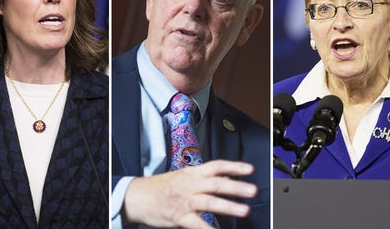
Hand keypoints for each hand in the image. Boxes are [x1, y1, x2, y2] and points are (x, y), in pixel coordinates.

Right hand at [122, 160, 256, 228]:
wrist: (137, 196)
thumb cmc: (160, 187)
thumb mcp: (182, 176)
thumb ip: (202, 178)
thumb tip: (224, 178)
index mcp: (192, 173)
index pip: (216, 166)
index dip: (233, 167)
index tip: (250, 169)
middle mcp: (190, 185)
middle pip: (216, 184)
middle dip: (236, 187)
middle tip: (253, 190)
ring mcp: (185, 201)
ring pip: (209, 202)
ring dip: (228, 206)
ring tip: (243, 210)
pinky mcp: (179, 216)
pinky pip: (197, 224)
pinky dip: (208, 228)